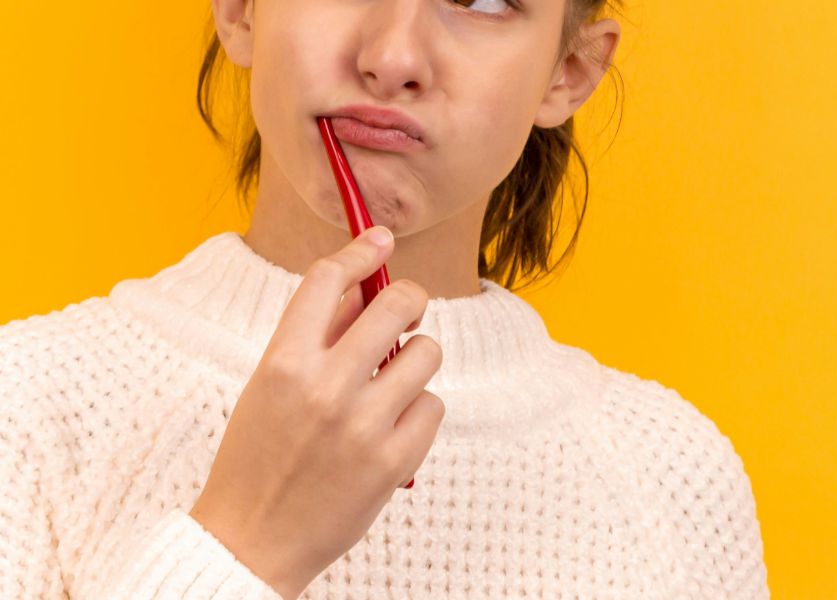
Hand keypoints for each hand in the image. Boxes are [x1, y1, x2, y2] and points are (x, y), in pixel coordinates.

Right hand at [189, 226, 444, 598]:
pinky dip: (419, 411)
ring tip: (393, 382)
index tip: (380, 239)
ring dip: (416, 359)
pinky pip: (434, 405)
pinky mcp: (395, 462)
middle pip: (397, 304)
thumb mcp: (269, 385)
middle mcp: (325, 387)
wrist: (253, 540)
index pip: (328, 279)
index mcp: (282, 362)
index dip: (360, 250)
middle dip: (409, 298)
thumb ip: (315, 334)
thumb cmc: (259, 456)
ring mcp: (364, 425)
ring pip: (427, 352)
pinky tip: (392, 428)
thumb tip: (363, 284)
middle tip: (406, 311)